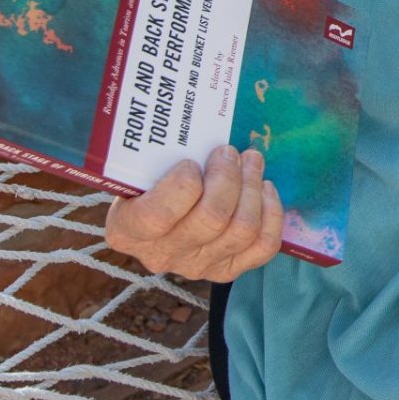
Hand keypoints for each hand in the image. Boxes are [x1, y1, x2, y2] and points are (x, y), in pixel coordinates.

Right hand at [104, 145, 284, 281]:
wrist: (154, 213)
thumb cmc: (147, 181)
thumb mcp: (137, 169)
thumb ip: (158, 155)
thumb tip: (202, 129)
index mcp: (127, 230)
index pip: (160, 215)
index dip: (183, 184)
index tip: (191, 162)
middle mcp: (161, 255)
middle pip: (212, 219)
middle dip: (228, 177)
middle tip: (229, 152)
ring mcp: (197, 267)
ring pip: (242, 230)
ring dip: (252, 188)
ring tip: (252, 161)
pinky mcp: (228, 270)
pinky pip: (264, 246)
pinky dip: (271, 212)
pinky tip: (264, 188)